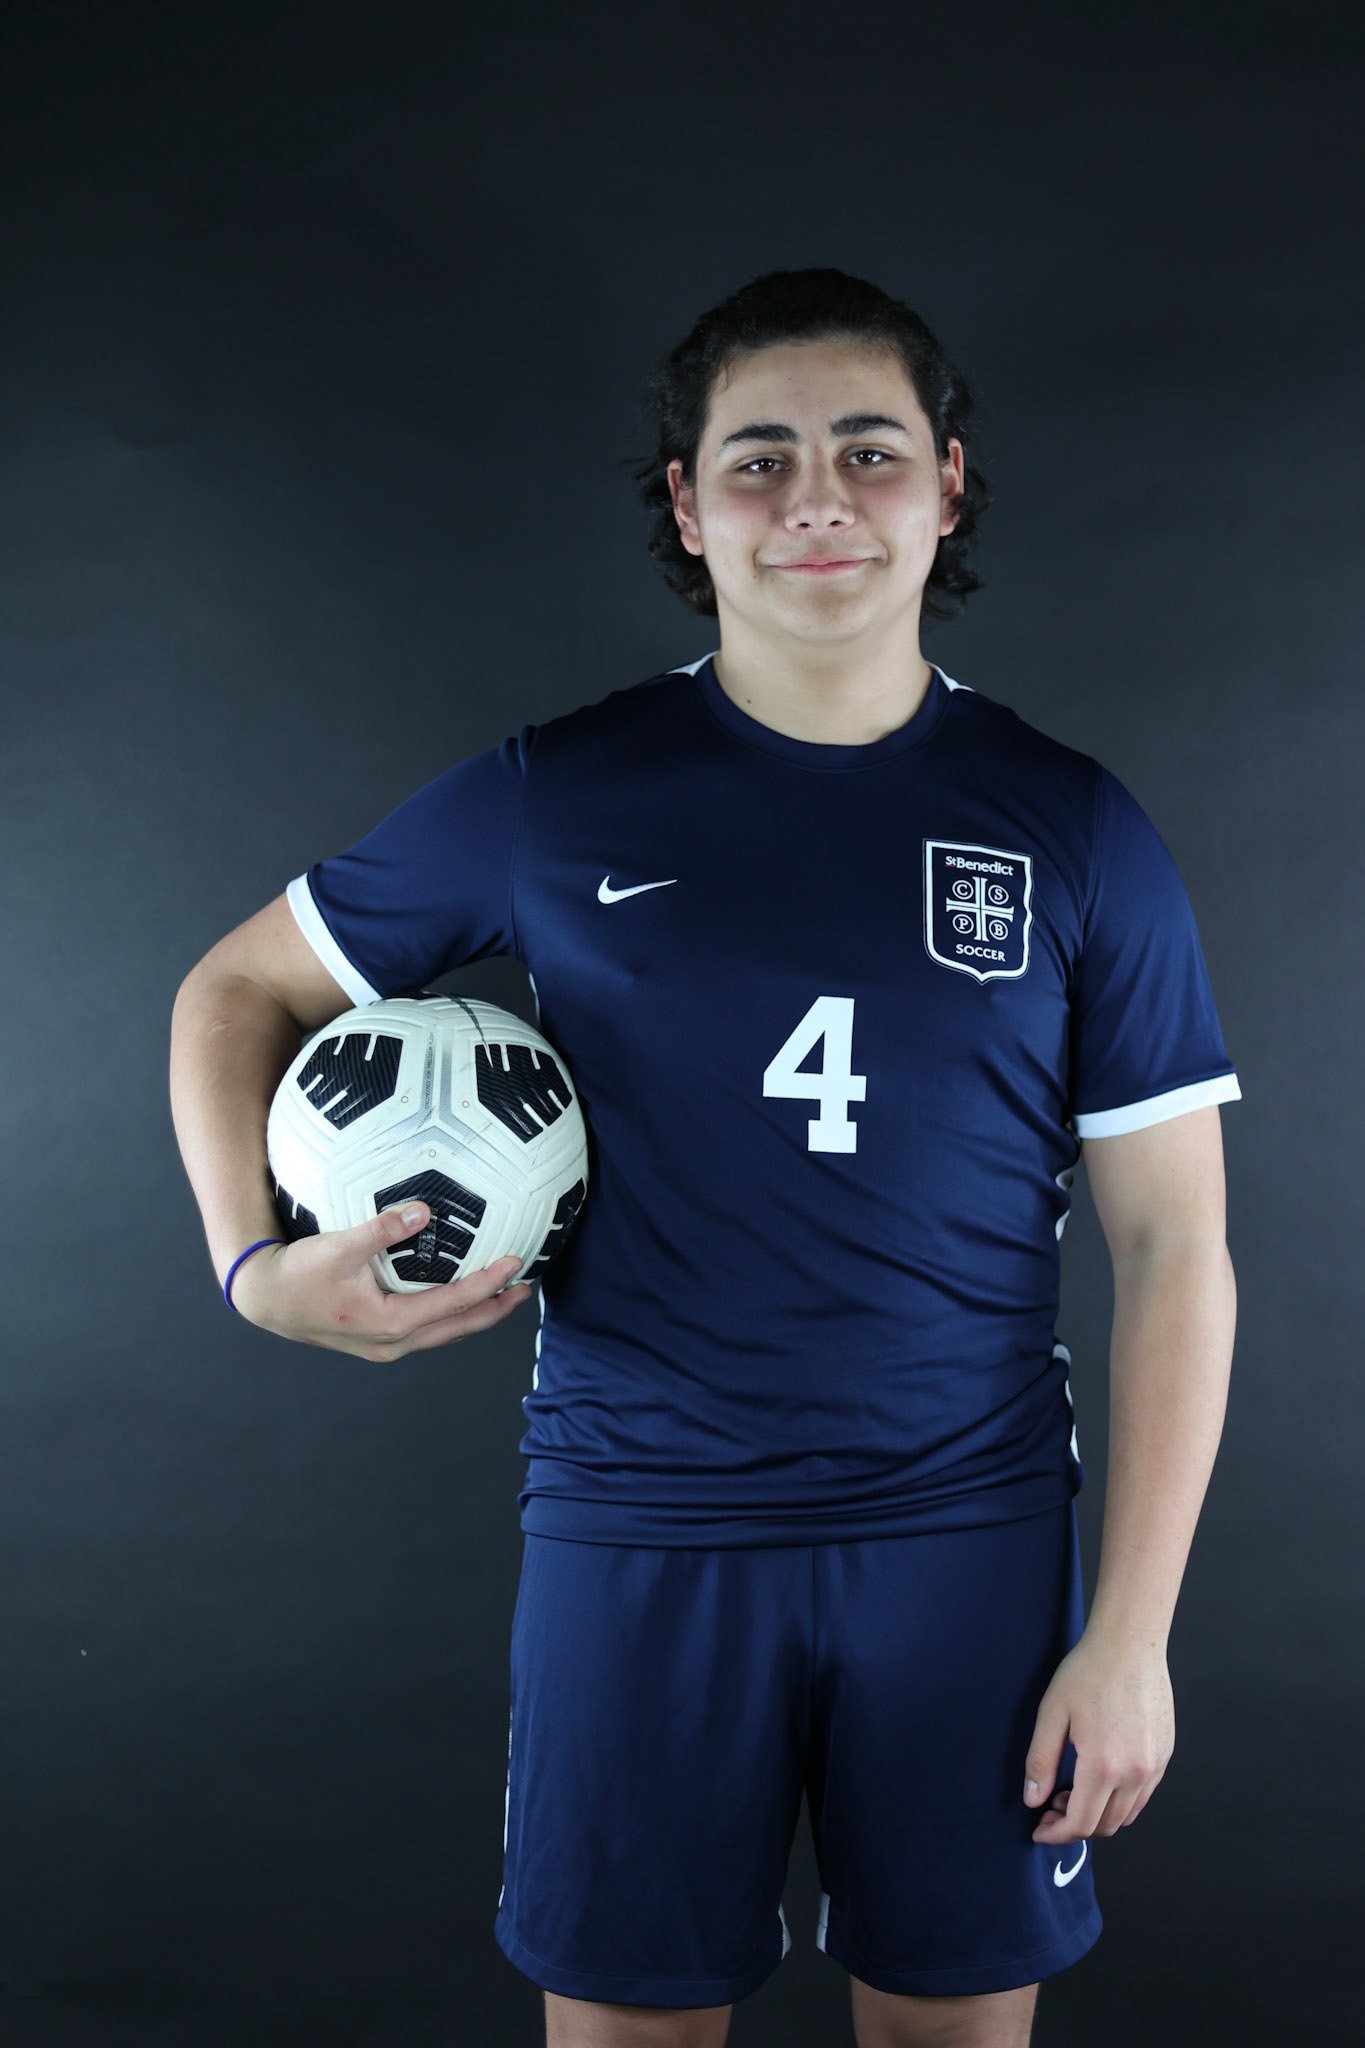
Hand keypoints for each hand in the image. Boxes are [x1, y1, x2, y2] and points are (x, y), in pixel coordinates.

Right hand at [228, 1201, 533, 1358]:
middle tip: (526, 1290)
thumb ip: (382, 1229)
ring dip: (475, 1316)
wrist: (264, 1300)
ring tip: (503, 1297)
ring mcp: (384, 1346)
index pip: (453, 1303)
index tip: (515, 1265)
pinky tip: (457, 1302)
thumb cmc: (298, 1274)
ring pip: (443, 1334)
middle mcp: (392, 1343)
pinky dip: (450, 1318)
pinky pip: (426, 1332)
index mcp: (389, 1323)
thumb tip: (423, 1211)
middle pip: (458, 1328)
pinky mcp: (376, 1341)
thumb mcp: (339, 1246)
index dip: (488, 1284)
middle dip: (495, 1310)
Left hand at [1022, 1628, 1174, 1842]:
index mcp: (1103, 1766)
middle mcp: (1134, 1773)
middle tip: (1051, 1805)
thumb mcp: (1052, 1713)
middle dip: (1075, 1826)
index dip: (1057, 1834)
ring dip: (1098, 1814)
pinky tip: (1100, 1778)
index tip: (1039, 1829)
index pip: (1081, 1824)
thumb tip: (1033, 1800)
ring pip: (1126, 1815)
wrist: (1130, 1645)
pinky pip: (1143, 1795)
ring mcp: (1154, 1766)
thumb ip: (1040, 1761)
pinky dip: (1120, 1800)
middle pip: (1105, 1826)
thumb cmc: (1087, 1672)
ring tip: (1073, 1790)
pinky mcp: (1165, 1756)